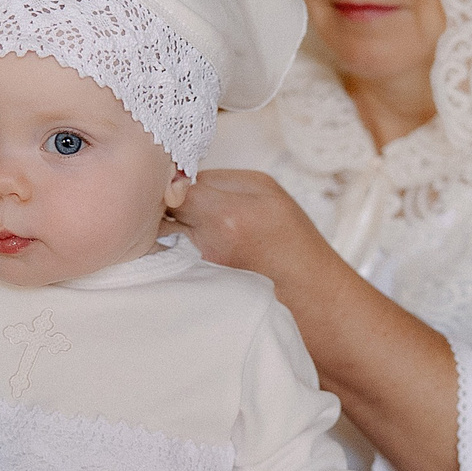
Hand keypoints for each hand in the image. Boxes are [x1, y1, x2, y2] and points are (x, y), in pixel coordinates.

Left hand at [167, 169, 327, 281]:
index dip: (172, 180)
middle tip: (173, 198)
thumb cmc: (293, 239)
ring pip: (162, 235)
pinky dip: (174, 245)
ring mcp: (200, 266)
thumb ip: (221, 180)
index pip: (174, 187)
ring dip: (166, 224)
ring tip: (181, 220)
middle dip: (164, 201)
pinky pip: (172, 254)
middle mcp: (208, 243)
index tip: (178, 178)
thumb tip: (182, 178)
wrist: (310, 292)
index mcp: (227, 215)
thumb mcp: (267, 192)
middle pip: (162, 212)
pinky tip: (188, 242)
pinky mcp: (198, 282)